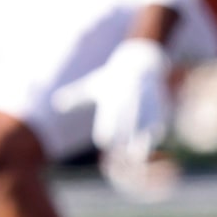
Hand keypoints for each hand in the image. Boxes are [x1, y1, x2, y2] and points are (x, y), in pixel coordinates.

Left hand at [53, 35, 171, 168]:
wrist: (138, 61)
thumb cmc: (112, 77)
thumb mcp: (93, 85)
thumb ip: (76, 97)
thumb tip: (56, 104)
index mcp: (112, 95)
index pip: (108, 115)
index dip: (106, 128)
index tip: (103, 141)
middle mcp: (129, 98)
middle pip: (126, 120)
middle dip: (123, 135)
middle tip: (119, 153)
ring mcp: (145, 101)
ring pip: (144, 121)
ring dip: (141, 138)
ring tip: (137, 155)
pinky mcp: (158, 103)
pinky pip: (159, 118)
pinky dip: (156, 130)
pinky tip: (153, 141)